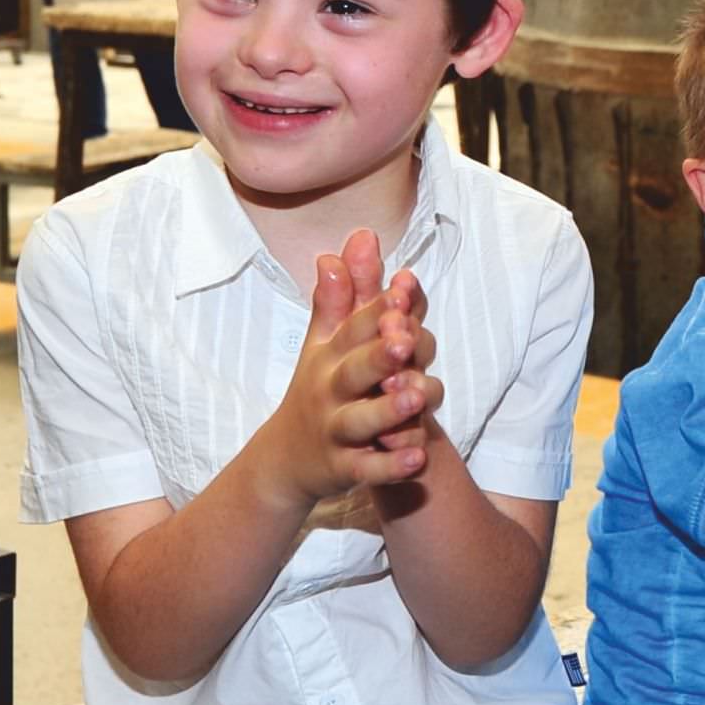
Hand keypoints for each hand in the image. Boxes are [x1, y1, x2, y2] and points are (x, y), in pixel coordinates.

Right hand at [256, 235, 439, 507]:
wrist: (285, 460)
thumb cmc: (319, 387)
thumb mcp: (327, 339)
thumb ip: (349, 291)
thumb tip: (361, 235)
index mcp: (330, 354)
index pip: (356, 326)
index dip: (380, 308)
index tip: (404, 286)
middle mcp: (330, 389)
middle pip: (355, 369)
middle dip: (379, 354)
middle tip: (405, 341)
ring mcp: (335, 431)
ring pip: (362, 420)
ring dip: (389, 409)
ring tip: (416, 397)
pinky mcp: (344, 469)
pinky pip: (369, 469)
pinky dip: (392, 466)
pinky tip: (419, 457)